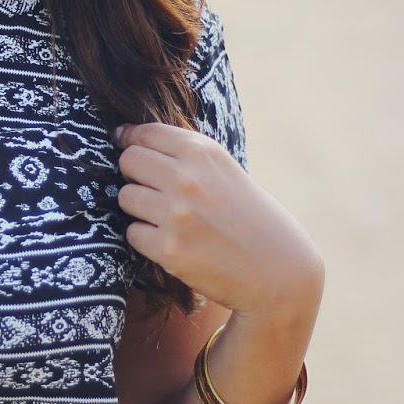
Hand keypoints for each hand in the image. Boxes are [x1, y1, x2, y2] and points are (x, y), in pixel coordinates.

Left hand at [114, 122, 322, 319]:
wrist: (278, 270)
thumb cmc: (248, 216)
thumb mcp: (224, 170)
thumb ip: (185, 154)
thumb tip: (128, 137)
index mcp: (203, 152)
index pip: (145, 133)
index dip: (131, 141)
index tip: (129, 149)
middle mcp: (187, 178)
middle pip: (129, 161)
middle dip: (134, 174)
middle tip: (153, 190)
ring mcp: (176, 214)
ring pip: (126, 197)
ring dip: (139, 209)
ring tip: (166, 219)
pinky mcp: (168, 249)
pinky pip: (133, 233)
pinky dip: (146, 239)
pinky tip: (172, 243)